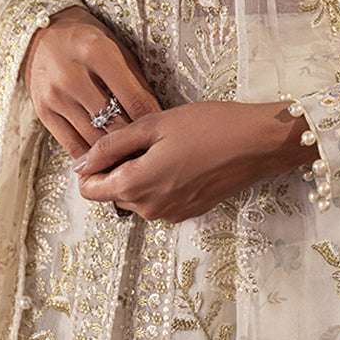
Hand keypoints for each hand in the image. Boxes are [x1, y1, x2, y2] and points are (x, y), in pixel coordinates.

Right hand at [22, 5, 159, 159]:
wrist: (41, 35)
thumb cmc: (86, 39)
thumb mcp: (116, 48)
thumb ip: (136, 81)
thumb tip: (155, 116)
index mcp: (98, 53)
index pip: (134, 99)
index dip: (151, 121)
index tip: (161, 133)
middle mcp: (74, 75)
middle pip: (114, 123)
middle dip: (135, 141)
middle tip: (150, 153)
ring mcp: (56, 96)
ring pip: (94, 139)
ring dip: (115, 154)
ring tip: (132, 160)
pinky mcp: (43, 112)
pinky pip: (71, 145)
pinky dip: (91, 157)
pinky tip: (105, 161)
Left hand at [74, 99, 314, 222]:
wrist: (258, 143)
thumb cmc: (209, 127)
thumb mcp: (154, 125)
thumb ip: (112, 145)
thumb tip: (81, 163)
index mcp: (135, 186)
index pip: (88, 189)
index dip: (91, 164)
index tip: (111, 143)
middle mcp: (149, 209)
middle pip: (112, 192)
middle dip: (119, 166)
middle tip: (147, 137)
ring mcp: (170, 215)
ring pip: (137, 195)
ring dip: (141, 173)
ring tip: (169, 145)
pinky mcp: (189, 212)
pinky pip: (159, 199)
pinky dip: (161, 180)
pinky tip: (183, 158)